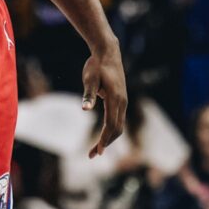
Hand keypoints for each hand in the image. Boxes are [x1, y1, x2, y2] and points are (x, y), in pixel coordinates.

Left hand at [82, 37, 127, 157]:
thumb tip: (84, 110)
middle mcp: (122, 102)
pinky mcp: (121, 99)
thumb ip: (88, 94)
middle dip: (105, 143)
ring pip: (119, 126)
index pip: (111, 125)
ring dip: (108, 139)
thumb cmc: (96, 65)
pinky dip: (111, 130)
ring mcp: (123, 101)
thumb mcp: (89, 79)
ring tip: (95, 149)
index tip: (97, 152)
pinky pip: (118, 119)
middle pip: (117, 129)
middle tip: (91, 155)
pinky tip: (102, 135)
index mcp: (115, 98)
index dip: (104, 140)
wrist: (108, 52)